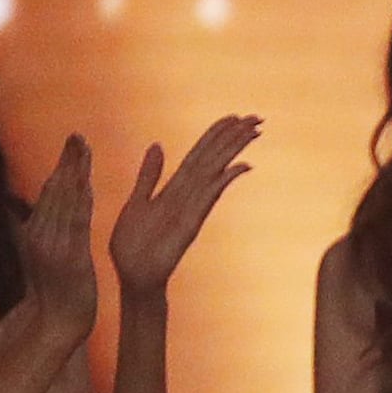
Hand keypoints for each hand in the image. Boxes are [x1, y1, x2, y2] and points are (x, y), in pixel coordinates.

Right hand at [11, 137, 98, 346]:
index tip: (71, 147)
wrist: (56, 322)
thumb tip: (34, 215)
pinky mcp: (67, 257)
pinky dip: (78, 201)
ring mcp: (52, 245)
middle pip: (54, 191)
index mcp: (36, 233)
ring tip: (82, 148)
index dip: (61, 169)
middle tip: (78, 136)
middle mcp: (40, 234)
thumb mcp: (44, 259)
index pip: (49, 195)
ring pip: (63, 201)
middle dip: (67, 162)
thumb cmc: (53, 295)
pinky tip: (86, 183)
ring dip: (73, 173)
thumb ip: (42, 235)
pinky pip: (74, 223)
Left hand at [107, 114, 259, 300]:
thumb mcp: (137, 201)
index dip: (214, 135)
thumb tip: (158, 146)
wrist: (135, 275)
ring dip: (233, 150)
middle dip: (233, 137)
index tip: (233, 117)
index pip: (198, 155)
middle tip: (257, 117)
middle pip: (212, 159)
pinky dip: (224, 181)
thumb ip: (149, 175)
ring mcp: (191, 208)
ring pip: (214, 171)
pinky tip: (241, 167)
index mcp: (173, 189)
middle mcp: (187, 195)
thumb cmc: (134, 245)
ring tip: (254, 131)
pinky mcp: (190, 223)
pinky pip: (208, 197)